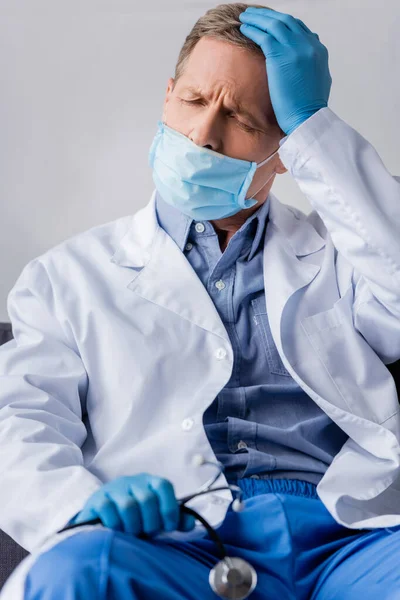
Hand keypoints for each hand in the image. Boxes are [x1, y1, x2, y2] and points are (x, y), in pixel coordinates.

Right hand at [69, 473, 195, 535]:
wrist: (101, 515)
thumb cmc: (135, 516)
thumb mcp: (155, 516)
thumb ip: (174, 519)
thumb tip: (191, 523)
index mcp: (149, 482)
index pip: (164, 486)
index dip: (169, 508)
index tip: (169, 527)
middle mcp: (132, 481)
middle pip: (147, 499)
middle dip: (151, 522)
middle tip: (148, 533)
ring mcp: (114, 488)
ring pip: (128, 506)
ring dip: (133, 526)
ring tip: (133, 534)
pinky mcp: (98, 499)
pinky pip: (109, 510)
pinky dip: (116, 525)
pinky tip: (117, 531)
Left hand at [239, 7, 331, 135]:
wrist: (307, 117)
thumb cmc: (309, 108)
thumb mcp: (318, 81)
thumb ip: (312, 67)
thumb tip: (307, 65)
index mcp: (318, 50)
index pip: (299, 29)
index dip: (283, 24)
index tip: (271, 23)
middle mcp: (308, 45)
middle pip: (286, 21)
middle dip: (268, 16)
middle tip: (255, 14)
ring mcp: (295, 49)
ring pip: (273, 24)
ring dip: (257, 18)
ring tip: (245, 16)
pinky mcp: (280, 56)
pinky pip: (263, 36)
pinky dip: (253, 29)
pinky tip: (244, 28)